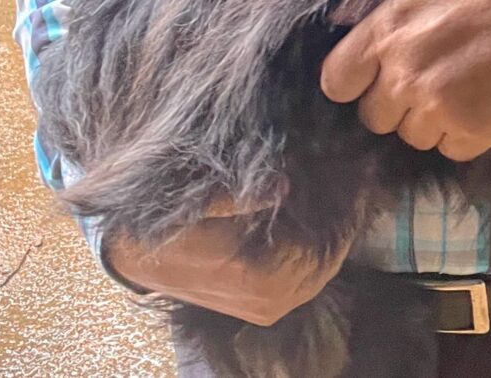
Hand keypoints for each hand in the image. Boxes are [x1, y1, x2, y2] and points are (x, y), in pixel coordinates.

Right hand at [103, 193, 350, 326]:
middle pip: (328, 262)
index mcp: (261, 280)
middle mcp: (271, 303)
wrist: (135, 254)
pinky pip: (306, 279)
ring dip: (332, 239)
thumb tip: (283, 188)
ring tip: (342, 201)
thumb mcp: (200, 201)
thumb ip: (240, 197)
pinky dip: (318, 252)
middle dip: (342, 225)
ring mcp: (268, 309)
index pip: (323, 247)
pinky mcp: (263, 308)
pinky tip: (321, 223)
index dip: (341, 214)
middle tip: (355, 188)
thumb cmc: (170, 224)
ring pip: (320, 272)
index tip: (354, 181)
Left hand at [321, 0, 490, 160]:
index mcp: (386, 34)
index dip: (354, 83)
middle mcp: (404, 75)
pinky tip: (485, 105)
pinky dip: (467, 134)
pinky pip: (452, 149)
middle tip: (431, 81)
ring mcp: (437, 106)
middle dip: (398, 104)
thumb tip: (339, 19)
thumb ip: (380, 10)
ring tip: (463, 90)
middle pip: (374, 118)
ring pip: (413, 137)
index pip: (336, 83)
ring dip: (433, 121)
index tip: (372, 79)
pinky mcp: (472, 131)